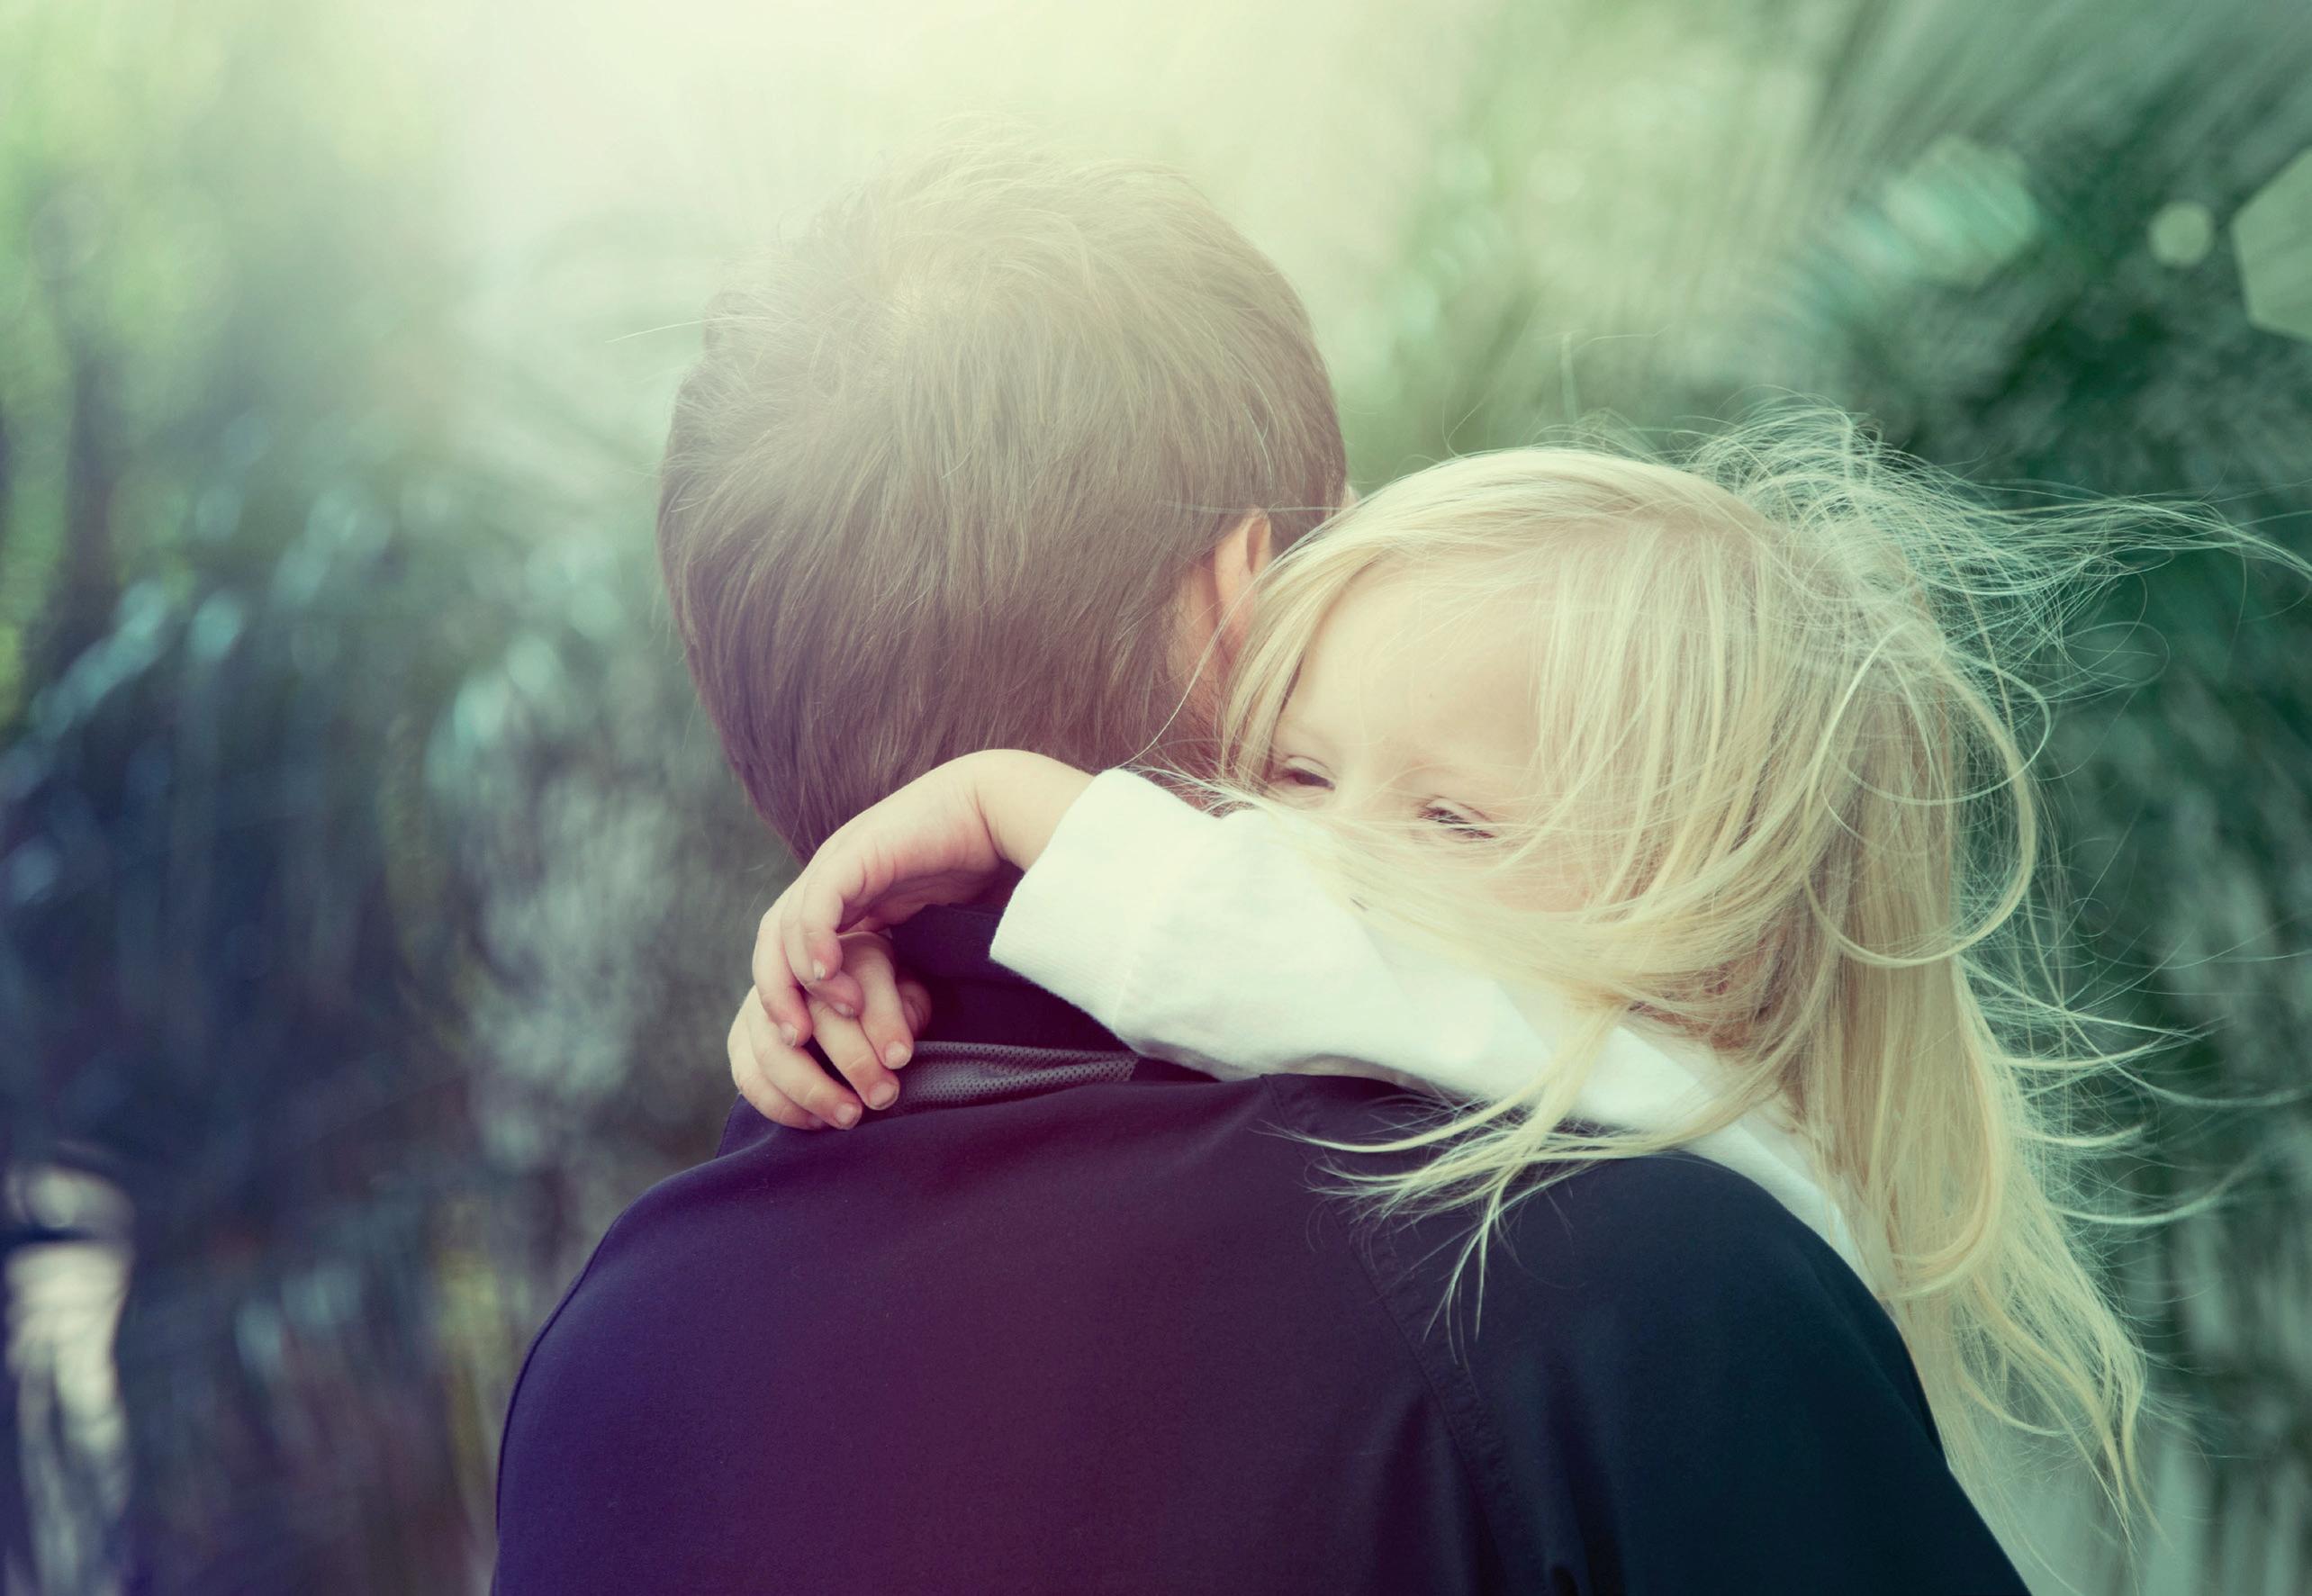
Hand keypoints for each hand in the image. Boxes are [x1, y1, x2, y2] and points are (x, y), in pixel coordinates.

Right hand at [727, 930, 930, 1129]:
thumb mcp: (909, 994)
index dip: (882, 1019)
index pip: (864, 975)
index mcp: (850, 948)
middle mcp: (797, 969)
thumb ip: (907, 1009)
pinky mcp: (742, 1037)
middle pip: (816, 1014)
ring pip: (774, 1049)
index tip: (900, 1059)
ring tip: (850, 1115)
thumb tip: (894, 1053)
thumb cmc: (884, 1002)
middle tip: (883, 1095)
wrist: (844, 1000)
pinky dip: (782, 1105)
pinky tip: (817, 1121)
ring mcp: (761, 1002)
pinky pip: (749, 1075)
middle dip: (853, 1061)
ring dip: (813, 1090)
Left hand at [755, 751, 1092, 1051]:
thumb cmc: (981, 868)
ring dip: (797, 978)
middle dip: (777, 995)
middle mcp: (832, 881)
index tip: (806, 1044)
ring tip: (828, 1016)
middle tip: (795, 1042)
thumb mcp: (932, 928)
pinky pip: (818, 903)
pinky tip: (830, 976)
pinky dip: (815, 942)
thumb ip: (911, 963)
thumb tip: (909, 1020)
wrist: (1002, 809)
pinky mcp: (857, 853)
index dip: (789, 997)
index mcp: (845, 899)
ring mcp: (839, 863)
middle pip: (773, 942)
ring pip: (784, 926)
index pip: (790, 951)